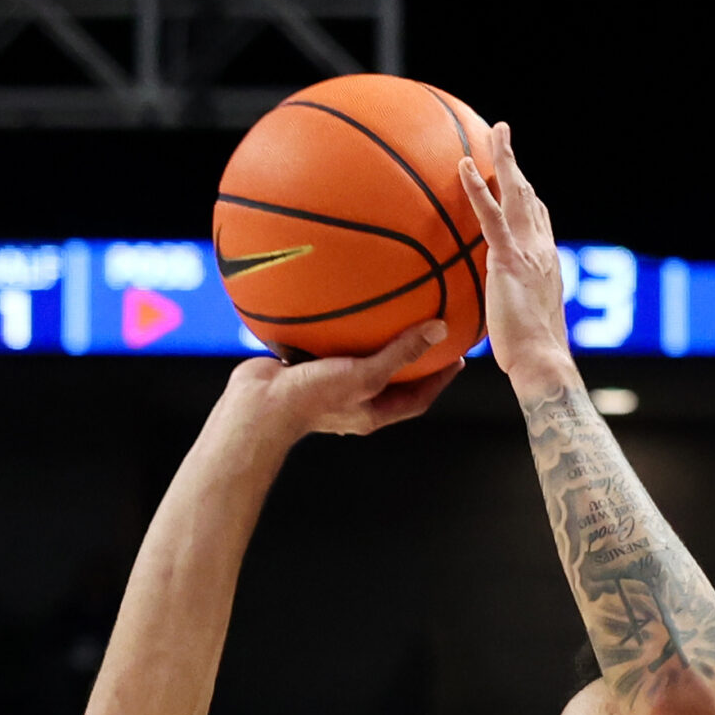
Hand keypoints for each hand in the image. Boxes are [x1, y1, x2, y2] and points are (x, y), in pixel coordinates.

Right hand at [221, 318, 461, 442]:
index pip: (417, 399)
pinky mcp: (305, 368)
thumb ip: (401, 353)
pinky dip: (337, 327)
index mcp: (371, 412)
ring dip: (373, 340)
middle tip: (431, 330)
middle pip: (391, 379)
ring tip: (390, 312)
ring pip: (358, 360)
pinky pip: (327, 345)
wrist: (256, 405)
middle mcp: (352, 400)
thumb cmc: (312, 398)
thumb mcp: (365, 375)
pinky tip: (341, 301)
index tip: (457, 357)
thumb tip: (439, 328)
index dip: (440, 379)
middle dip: (411, 359)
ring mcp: (328, 385)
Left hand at [456, 120, 570, 379]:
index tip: (519, 179)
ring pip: (517, 194)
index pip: (538, 220)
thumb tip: (486, 313)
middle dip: (518, 164)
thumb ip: (503, 307)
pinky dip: (478, 189)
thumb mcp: (515, 324)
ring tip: (494, 132)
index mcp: (544, 263)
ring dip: (506, 159)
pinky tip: (464, 166)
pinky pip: (490, 216)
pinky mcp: (509, 259)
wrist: (541, 360)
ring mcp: (528, 251)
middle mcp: (542, 249)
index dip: (528, 196)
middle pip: (530, 195)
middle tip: (505, 136)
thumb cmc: (528, 355)